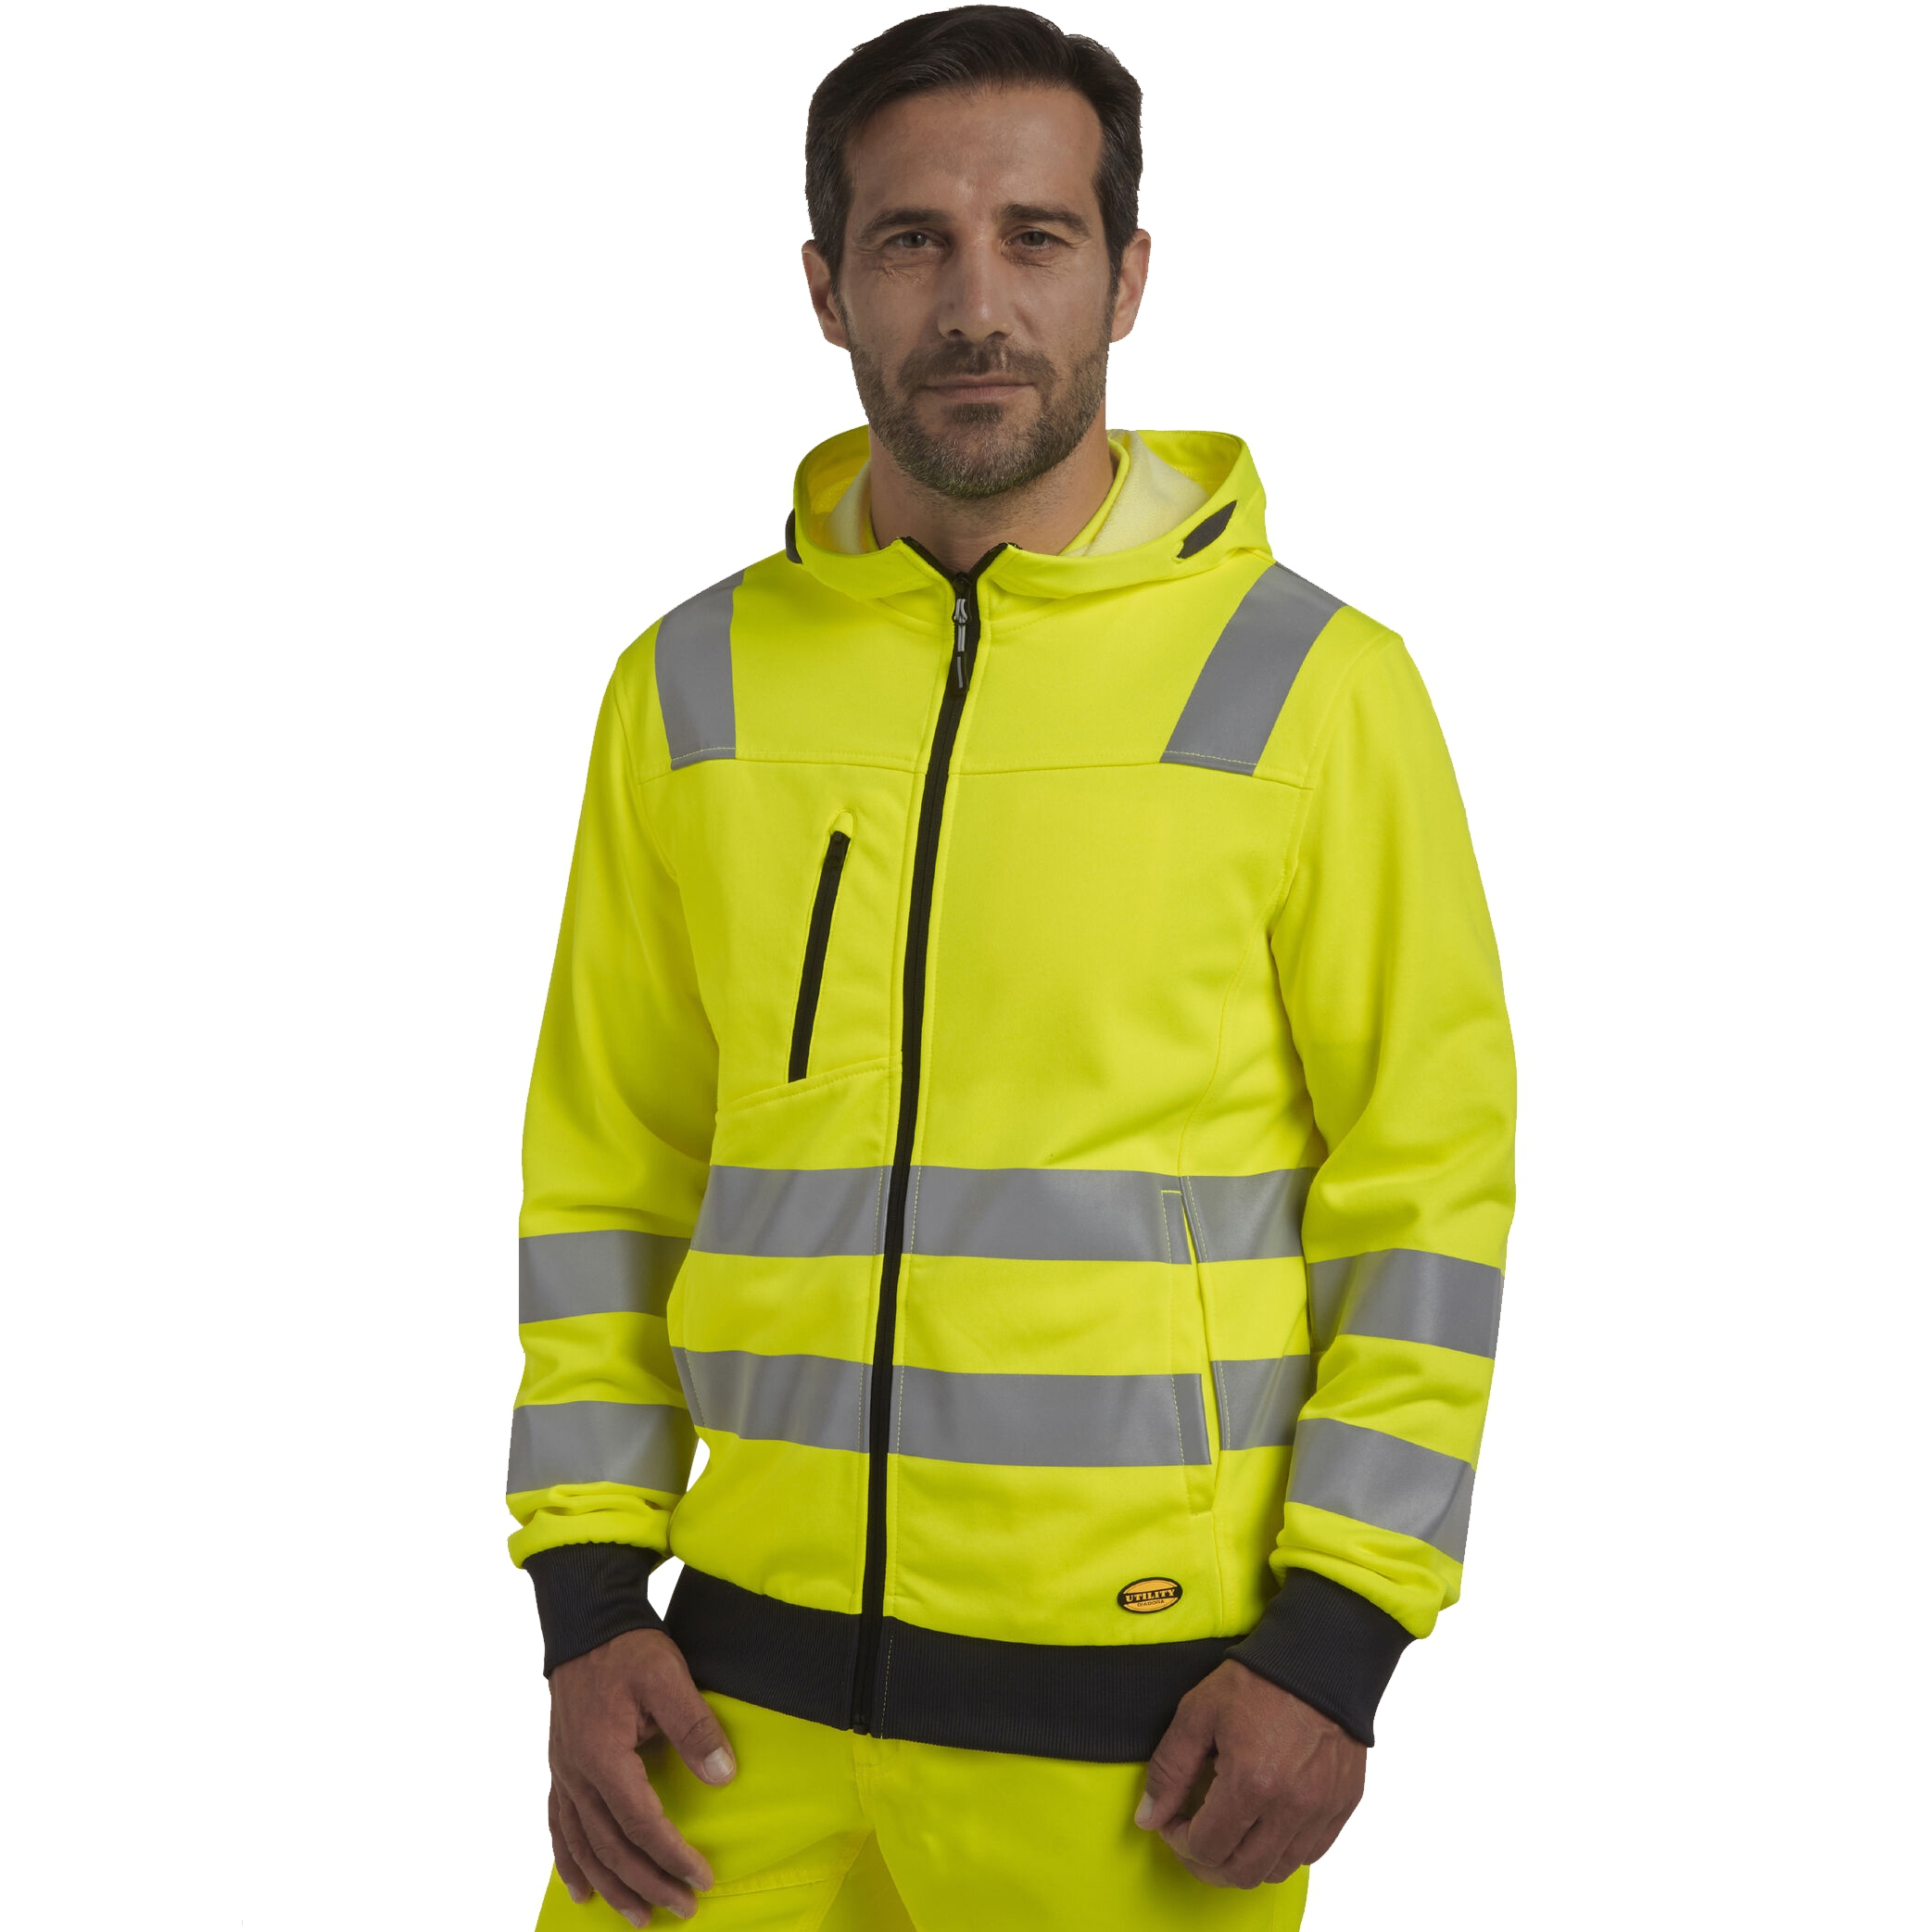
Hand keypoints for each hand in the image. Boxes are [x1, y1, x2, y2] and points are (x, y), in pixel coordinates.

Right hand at [548, 1628, 736, 1924]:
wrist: (585, 1621)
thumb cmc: (628, 1647)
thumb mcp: (668, 1676)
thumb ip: (695, 1725)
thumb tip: (722, 1775)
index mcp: (603, 1756)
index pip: (641, 1823)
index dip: (672, 1856)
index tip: (702, 1878)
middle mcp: (578, 1774)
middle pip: (611, 1846)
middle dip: (648, 1883)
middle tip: (682, 1908)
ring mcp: (564, 1773)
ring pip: (583, 1846)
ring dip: (611, 1885)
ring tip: (637, 1916)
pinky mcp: (561, 1767)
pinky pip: (560, 1826)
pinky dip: (570, 1862)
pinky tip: (582, 1887)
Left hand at [1134, 1660, 1365, 1888]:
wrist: (1319, 1656)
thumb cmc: (1258, 1680)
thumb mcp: (1197, 1712)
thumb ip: (1169, 1769)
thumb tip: (1149, 1817)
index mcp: (1251, 1782)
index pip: (1206, 1848)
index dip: (1178, 1841)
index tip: (1171, 1820)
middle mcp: (1291, 1806)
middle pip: (1241, 1872)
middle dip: (1207, 1863)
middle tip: (1192, 1837)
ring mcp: (1322, 1809)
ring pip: (1277, 1870)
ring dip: (1244, 1862)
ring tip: (1227, 1832)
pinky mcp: (1343, 1804)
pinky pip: (1310, 1853)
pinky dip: (1282, 1850)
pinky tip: (1263, 1824)